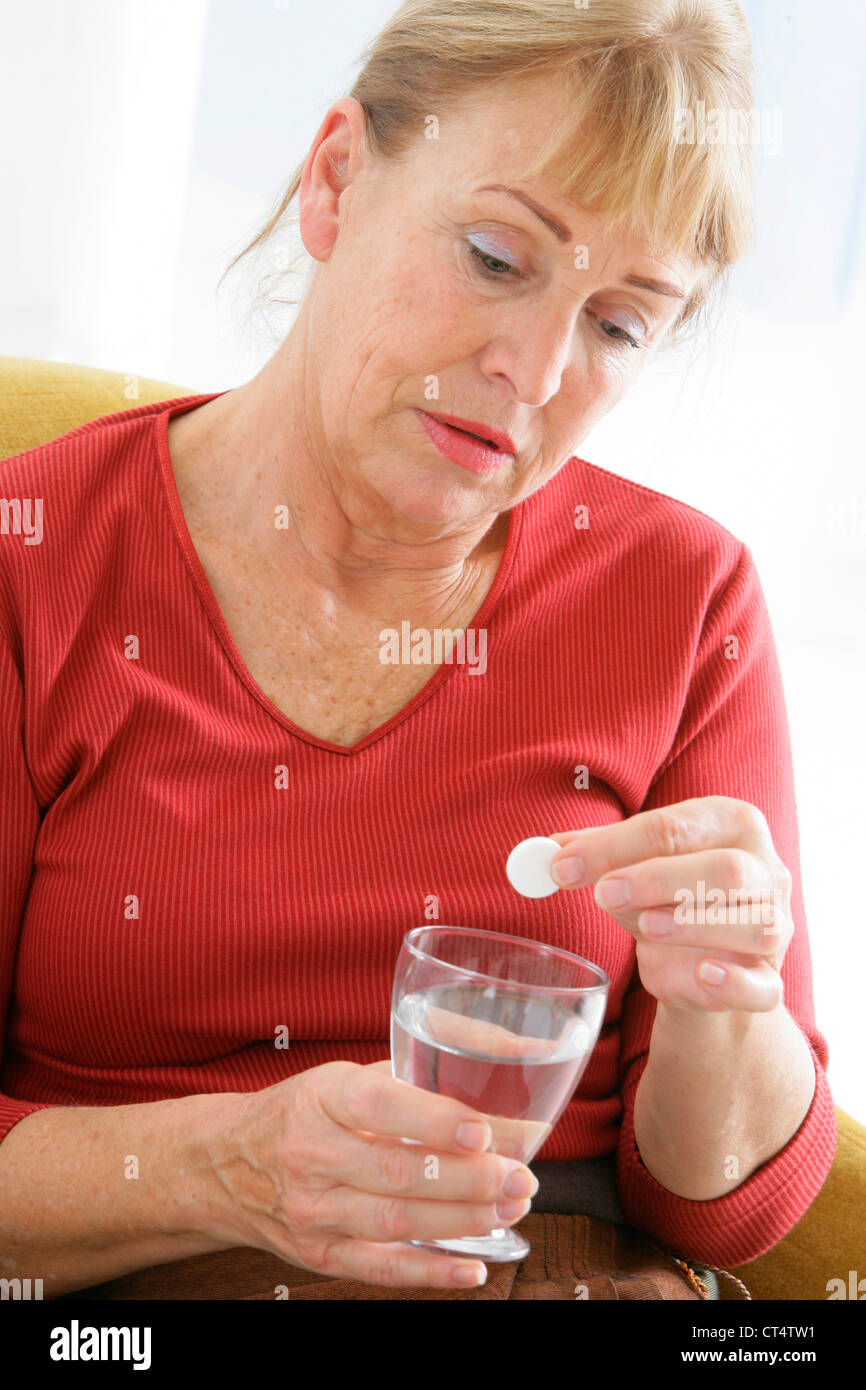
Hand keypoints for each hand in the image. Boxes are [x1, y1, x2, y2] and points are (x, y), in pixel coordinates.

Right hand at [199, 1060, 537, 1288]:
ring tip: (510, 1208)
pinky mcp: (318, 1254)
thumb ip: (419, 1073)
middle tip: (520, 1176)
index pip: (379, 1106)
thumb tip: (511, 1056)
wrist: (226, 1164)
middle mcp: (312, 1153)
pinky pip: (380, 1268)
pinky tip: (473, 1268)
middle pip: (397, 1172)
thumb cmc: (307, 1112)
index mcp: (322, 1097)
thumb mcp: (349, 1078)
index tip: (482, 1131)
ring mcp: (313, 1210)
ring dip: (462, 1220)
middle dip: (468, 1178)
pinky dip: (430, 1273)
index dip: (433, 1120)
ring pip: (395, 1222)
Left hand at [549, 795, 792, 1014]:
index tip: (563, 865)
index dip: (614, 845)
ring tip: (646, 927)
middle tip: (603, 894)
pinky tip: (704, 973)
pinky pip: (764, 986)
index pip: (674, 827)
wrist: (700, 963)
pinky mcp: (769, 980)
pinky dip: (735, 982)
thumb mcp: (631, 866)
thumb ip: (597, 854)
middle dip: (660, 879)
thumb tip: (548, 851)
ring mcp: (777, 926)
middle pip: (726, 869)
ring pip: (755, 924)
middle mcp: (766, 870)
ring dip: (696, 924)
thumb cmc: (667, 897)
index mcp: (731, 823)